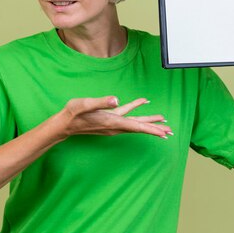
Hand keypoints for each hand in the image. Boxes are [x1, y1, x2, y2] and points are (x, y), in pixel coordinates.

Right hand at [57, 96, 171, 139]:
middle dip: (155, 129)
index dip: (150, 129)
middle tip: (169, 131)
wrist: (64, 124)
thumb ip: (100, 102)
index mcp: (111, 121)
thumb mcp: (84, 105)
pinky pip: (127, 115)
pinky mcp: (109, 119)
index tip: (163, 133)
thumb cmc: (73, 114)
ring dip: (148, 122)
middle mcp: (114, 125)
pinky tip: (142, 102)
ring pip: (135, 123)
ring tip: (162, 121)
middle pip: (139, 127)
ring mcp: (112, 124)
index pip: (135, 126)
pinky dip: (136, 109)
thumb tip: (116, 99)